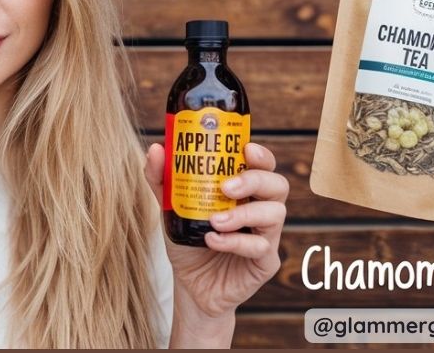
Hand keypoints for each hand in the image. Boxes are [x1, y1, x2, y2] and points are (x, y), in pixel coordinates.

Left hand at [144, 141, 287, 317]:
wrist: (189, 285)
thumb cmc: (188, 240)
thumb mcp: (171, 207)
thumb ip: (162, 178)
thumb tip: (156, 149)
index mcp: (244, 190)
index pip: (262, 165)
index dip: (260, 155)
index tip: (246, 149)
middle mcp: (260, 208)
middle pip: (277, 184)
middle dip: (254, 180)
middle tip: (226, 187)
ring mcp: (266, 235)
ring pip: (275, 213)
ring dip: (244, 213)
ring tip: (215, 221)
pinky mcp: (265, 261)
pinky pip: (260, 246)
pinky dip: (235, 242)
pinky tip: (213, 241)